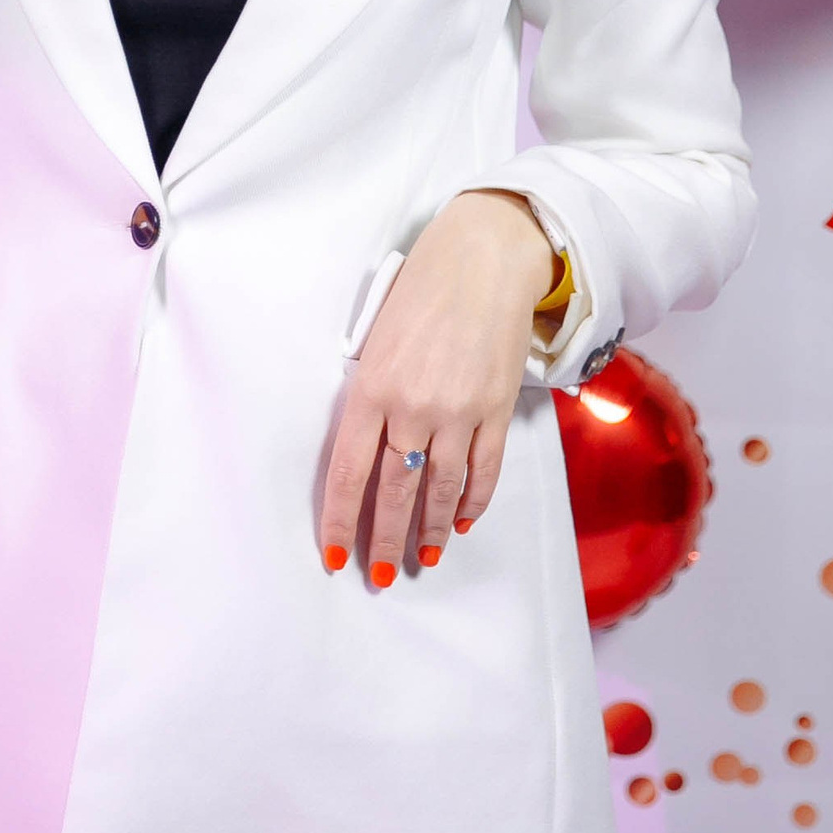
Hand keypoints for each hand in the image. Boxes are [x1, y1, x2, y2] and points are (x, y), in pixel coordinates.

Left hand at [319, 191, 557, 585]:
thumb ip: (370, 394)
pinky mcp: (497, 408)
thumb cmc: (422, 288)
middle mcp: (414, 407)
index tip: (335, 555)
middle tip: (380, 576)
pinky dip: (471, 501)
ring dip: (428, 530)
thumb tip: (366, 448)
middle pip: (394, 491)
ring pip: (440, 489)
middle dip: (384, 540)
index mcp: (373, 387)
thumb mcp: (375, 337)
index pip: (348, 472)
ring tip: (421, 560)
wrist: (486, 257)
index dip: (340, 520)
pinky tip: (459, 522)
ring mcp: (460, 411)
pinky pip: (483, 470)